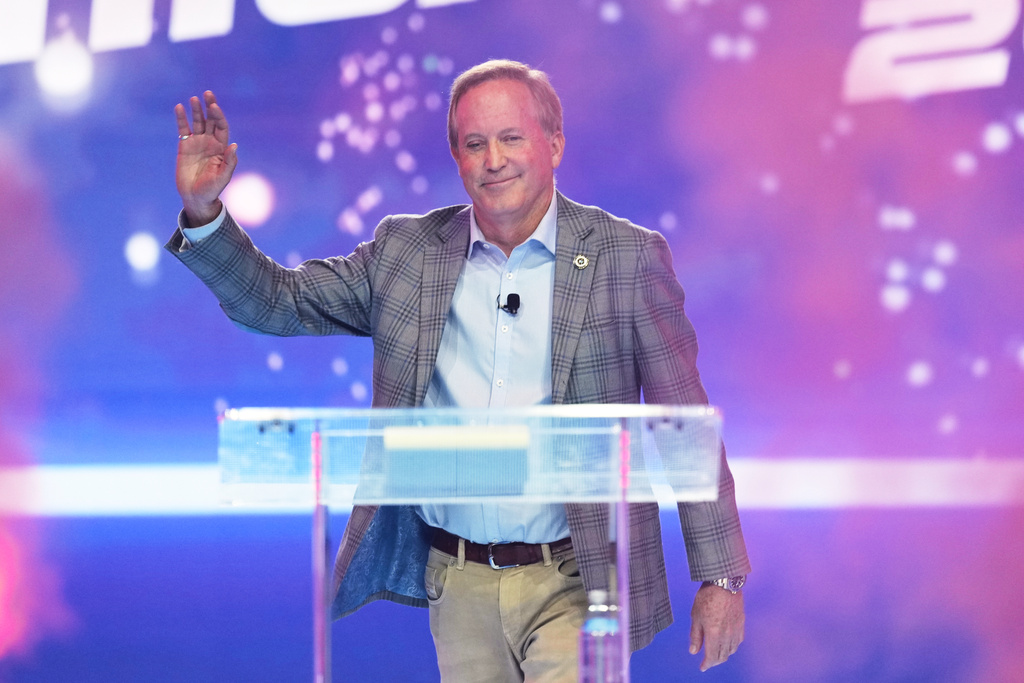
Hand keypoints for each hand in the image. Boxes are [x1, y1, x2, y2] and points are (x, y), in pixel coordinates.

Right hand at [174, 90, 237, 225]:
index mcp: (222, 148)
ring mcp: (197, 143)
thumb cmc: (212, 189)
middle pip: (211, 120)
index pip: (222, 127)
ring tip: (194, 99)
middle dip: (210, 107)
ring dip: (196, 110)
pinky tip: (179, 107)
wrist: (195, 197)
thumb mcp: (223, 177)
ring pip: (197, 122)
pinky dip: (181, 118)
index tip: (214, 107)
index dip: (219, 116)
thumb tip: (234, 145)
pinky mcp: (184, 146)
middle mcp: (210, 142)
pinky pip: (183, 129)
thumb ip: (229, 162)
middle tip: (208, 94)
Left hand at [689, 582, 744, 671]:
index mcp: (714, 634)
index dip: (707, 664)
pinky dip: (733, 646)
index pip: (712, 656)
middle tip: (708, 661)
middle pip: (723, 656)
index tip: (702, 667)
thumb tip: (694, 651)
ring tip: (717, 653)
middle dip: (715, 661)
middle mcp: (727, 635)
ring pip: (732, 650)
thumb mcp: (696, 616)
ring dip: (724, 655)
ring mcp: (736, 629)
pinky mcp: (742, 623)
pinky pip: (739, 641)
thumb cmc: (707, 597)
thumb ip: (696, 635)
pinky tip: (728, 643)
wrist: (724, 583)